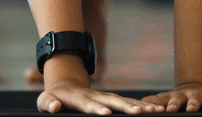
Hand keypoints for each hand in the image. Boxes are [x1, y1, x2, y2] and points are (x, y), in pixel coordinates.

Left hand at [35, 82, 162, 114]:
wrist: (64, 86)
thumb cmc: (53, 98)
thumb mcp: (45, 101)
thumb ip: (48, 104)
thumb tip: (55, 107)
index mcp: (79, 99)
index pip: (89, 105)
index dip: (97, 109)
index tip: (105, 114)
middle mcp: (95, 96)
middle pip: (113, 101)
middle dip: (126, 107)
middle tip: (139, 113)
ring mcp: (105, 96)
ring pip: (125, 101)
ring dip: (140, 105)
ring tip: (155, 110)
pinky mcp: (112, 99)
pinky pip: (129, 102)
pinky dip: (143, 105)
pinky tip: (156, 110)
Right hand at [140, 83, 201, 112]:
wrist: (194, 89)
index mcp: (195, 97)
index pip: (194, 102)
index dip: (193, 105)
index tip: (191, 109)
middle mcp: (181, 96)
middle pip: (176, 100)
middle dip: (173, 104)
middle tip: (170, 110)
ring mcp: (170, 96)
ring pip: (160, 99)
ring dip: (155, 103)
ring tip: (147, 108)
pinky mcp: (162, 98)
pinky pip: (151, 99)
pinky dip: (145, 102)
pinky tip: (136, 107)